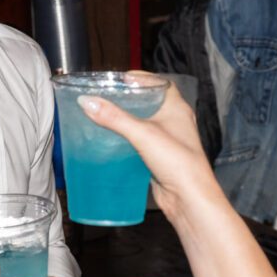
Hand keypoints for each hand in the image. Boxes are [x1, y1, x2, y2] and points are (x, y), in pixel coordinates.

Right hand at [77, 80, 224, 224]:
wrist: (189, 197)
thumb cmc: (177, 161)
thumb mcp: (142, 133)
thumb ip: (113, 117)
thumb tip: (87, 101)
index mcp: (177, 108)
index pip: (160, 83)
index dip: (141, 78)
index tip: (120, 79)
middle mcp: (174, 121)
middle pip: (150, 102)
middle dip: (129, 98)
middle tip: (107, 97)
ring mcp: (168, 140)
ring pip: (145, 123)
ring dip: (127, 119)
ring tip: (105, 115)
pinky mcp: (160, 157)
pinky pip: (141, 141)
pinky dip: (127, 138)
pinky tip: (112, 141)